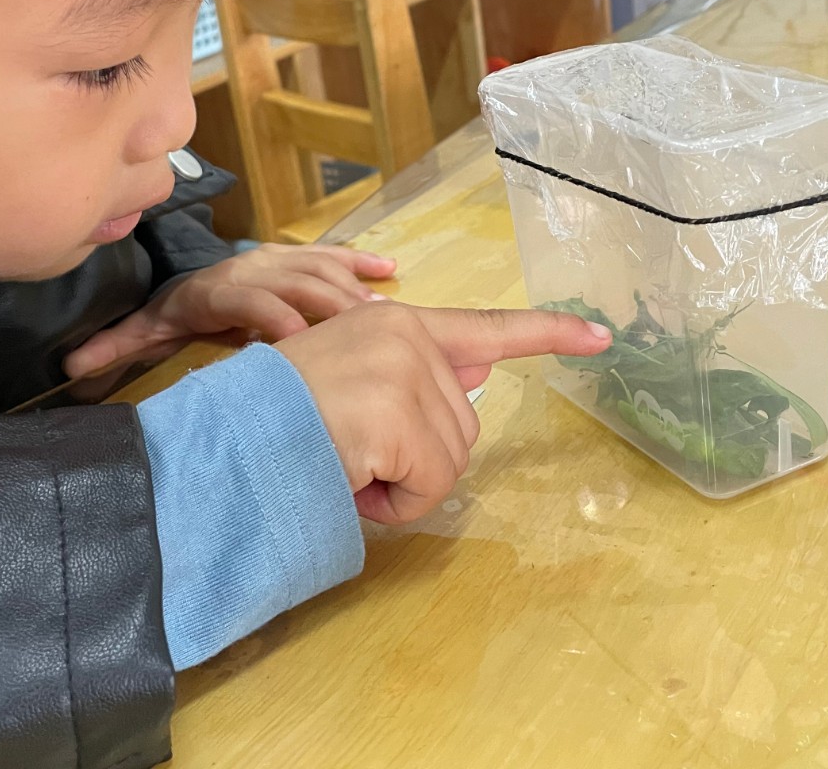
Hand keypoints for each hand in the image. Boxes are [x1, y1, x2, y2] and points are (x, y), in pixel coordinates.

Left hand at [65, 244, 396, 386]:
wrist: (186, 275)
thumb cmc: (171, 310)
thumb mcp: (143, 328)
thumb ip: (113, 346)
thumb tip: (71, 364)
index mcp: (215, 289)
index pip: (248, 300)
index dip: (272, 318)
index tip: (298, 344)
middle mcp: (250, 266)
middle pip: (295, 282)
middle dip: (330, 306)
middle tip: (365, 335)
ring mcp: (276, 258)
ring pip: (318, 268)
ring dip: (351, 290)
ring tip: (385, 316)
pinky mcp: (296, 256)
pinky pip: (331, 255)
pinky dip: (360, 262)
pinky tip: (390, 273)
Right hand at [277, 303, 610, 524]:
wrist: (225, 439)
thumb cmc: (276, 418)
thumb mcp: (347, 380)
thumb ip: (412, 378)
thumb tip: (475, 377)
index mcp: (394, 322)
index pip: (486, 327)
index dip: (548, 332)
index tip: (602, 336)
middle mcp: (404, 334)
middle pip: (462, 427)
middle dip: (416, 461)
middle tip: (352, 455)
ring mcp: (402, 371)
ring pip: (449, 462)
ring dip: (402, 484)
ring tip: (344, 464)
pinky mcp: (395, 414)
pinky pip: (428, 486)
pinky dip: (393, 503)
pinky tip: (349, 479)